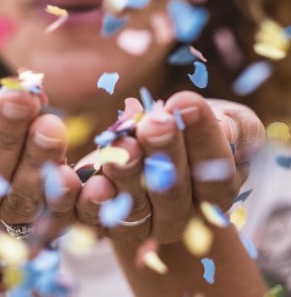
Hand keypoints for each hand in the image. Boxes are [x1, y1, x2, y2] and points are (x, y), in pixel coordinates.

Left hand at [75, 91, 264, 244]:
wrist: (154, 148)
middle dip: (164, 154)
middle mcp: (180, 216)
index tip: (185, 102)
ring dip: (127, 174)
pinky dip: (91, 203)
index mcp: (214, 192)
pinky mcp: (106, 223)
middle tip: (154, 123)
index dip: (202, 138)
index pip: (215, 172)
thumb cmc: (195, 130)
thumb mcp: (228, 123)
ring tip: (122, 142)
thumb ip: (236, 128)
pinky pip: (96, 221)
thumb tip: (228, 129)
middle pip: (173, 193)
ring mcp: (142, 223)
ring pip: (135, 206)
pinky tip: (89, 181)